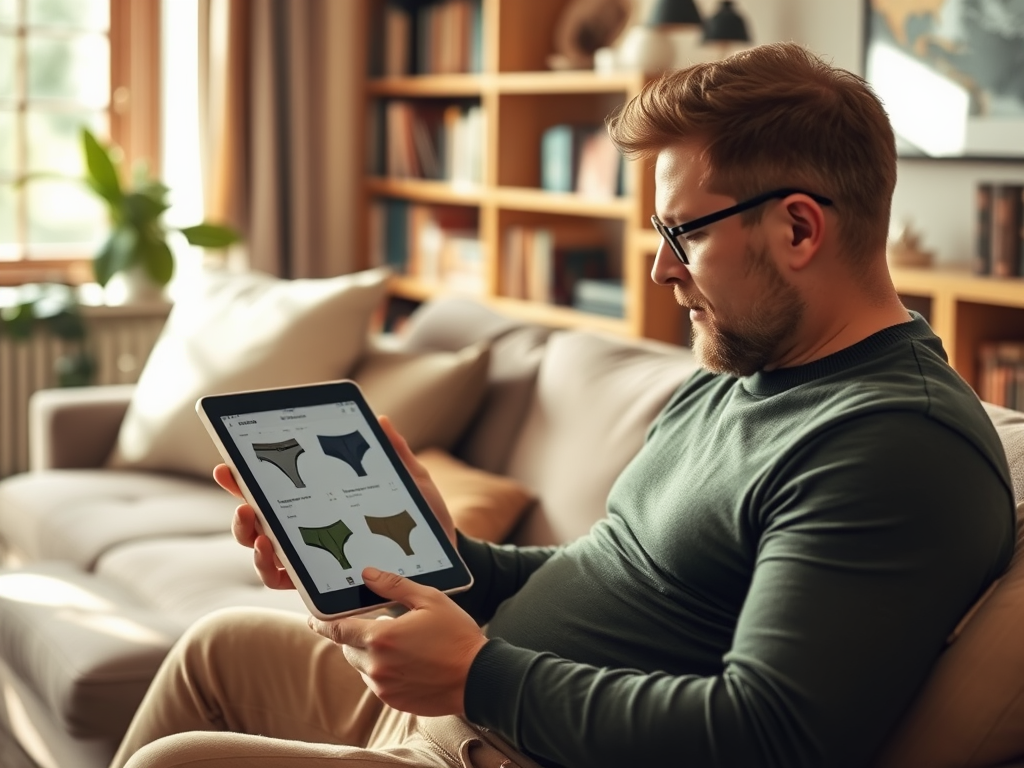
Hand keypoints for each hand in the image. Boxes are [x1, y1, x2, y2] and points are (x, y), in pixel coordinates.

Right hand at [213, 414, 455, 589]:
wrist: (446, 558)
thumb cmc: (423, 520)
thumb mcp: (412, 482)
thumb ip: (396, 453)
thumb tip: (381, 421)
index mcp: (323, 502)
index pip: (278, 488)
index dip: (249, 477)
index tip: (230, 461)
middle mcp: (310, 531)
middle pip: (261, 518)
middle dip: (241, 503)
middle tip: (237, 487)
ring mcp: (312, 558)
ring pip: (263, 549)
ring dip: (248, 536)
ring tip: (253, 522)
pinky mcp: (320, 582)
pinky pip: (283, 580)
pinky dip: (269, 567)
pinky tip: (271, 551)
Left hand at [309, 567, 486, 715]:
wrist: (478, 678)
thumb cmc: (456, 635)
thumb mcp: (429, 600)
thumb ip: (394, 586)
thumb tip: (368, 575)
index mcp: (381, 637)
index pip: (338, 629)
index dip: (322, 623)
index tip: (313, 618)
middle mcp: (376, 665)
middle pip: (348, 648)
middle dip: (356, 635)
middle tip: (377, 624)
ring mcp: (384, 686)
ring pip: (362, 666)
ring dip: (370, 653)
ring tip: (400, 643)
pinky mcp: (393, 701)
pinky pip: (377, 682)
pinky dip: (383, 670)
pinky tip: (408, 661)